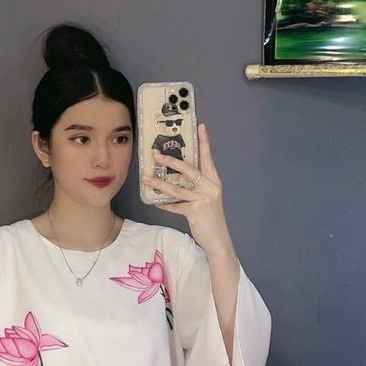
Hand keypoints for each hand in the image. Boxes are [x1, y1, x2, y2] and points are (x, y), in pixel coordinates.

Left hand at [143, 123, 235, 260]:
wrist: (218, 240)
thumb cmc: (211, 218)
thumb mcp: (208, 198)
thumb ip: (197, 186)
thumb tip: (176, 177)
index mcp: (214, 181)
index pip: (208, 157)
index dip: (204, 141)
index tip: (200, 126)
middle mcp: (210, 187)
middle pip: (189, 169)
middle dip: (171, 160)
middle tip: (156, 154)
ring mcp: (203, 199)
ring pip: (177, 188)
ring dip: (160, 183)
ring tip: (146, 177)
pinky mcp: (195, 212)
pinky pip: (174, 206)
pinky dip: (164, 204)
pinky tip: (155, 202)